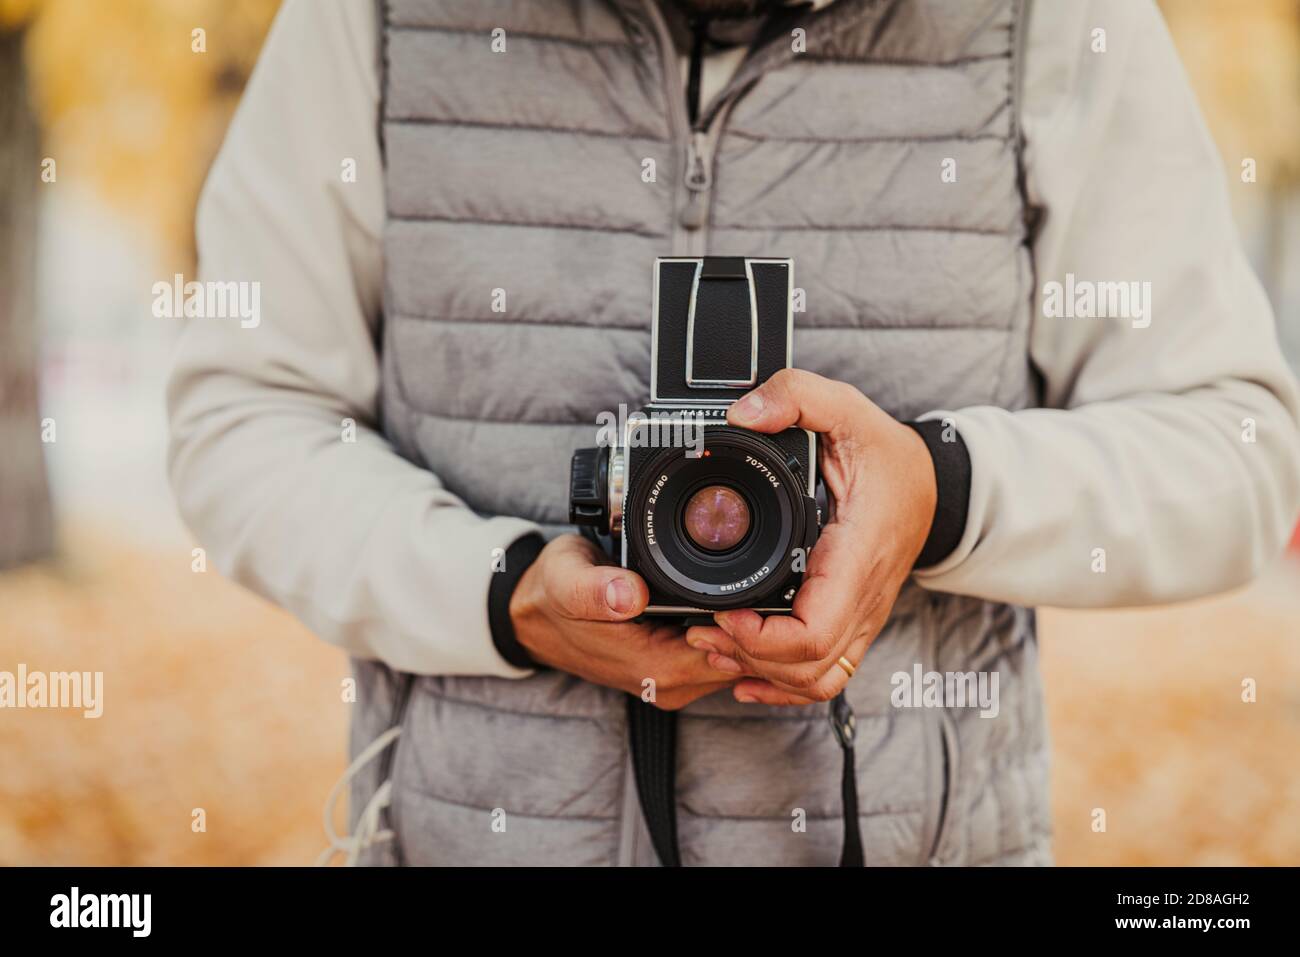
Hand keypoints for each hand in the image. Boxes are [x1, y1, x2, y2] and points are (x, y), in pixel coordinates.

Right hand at [512, 534, 740, 709]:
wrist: (534, 615)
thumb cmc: (552, 593)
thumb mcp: (566, 578)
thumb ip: (594, 589)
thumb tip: (629, 595)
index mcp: (654, 667)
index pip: (733, 658)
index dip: (750, 626)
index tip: (753, 587)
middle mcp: (669, 682)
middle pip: (742, 662)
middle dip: (758, 627)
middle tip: (762, 580)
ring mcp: (671, 679)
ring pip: (736, 660)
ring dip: (747, 630)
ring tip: (746, 585)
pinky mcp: (672, 669)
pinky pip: (719, 655)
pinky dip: (729, 633)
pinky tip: (727, 604)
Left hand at [684, 369, 936, 705]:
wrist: (933, 483)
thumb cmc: (887, 453)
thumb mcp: (845, 408)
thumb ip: (796, 396)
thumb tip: (743, 412)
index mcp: (856, 556)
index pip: (814, 632)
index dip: (762, 639)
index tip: (723, 613)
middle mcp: (863, 598)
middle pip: (808, 666)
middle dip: (747, 656)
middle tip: (701, 628)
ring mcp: (862, 617)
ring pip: (816, 679)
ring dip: (762, 673)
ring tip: (715, 645)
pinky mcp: (854, 622)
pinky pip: (825, 674)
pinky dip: (783, 684)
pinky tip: (746, 674)